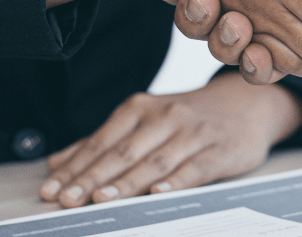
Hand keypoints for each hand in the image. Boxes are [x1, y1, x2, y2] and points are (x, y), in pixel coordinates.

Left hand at [39, 73, 301, 206]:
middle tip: (68, 198)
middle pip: (123, 152)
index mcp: (141, 108)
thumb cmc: (189, 118)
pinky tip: (158, 193)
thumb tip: (57, 163)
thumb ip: (103, 142)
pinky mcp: (220, 150)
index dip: (75, 166)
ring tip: (102, 199)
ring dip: (126, 182)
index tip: (52, 188)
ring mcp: (194, 133)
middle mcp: (165, 116)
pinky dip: (176, 181)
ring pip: (155, 161)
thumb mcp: (146, 121)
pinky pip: (195, 168)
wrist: (248, 103)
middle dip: (92, 177)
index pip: (101, 141)